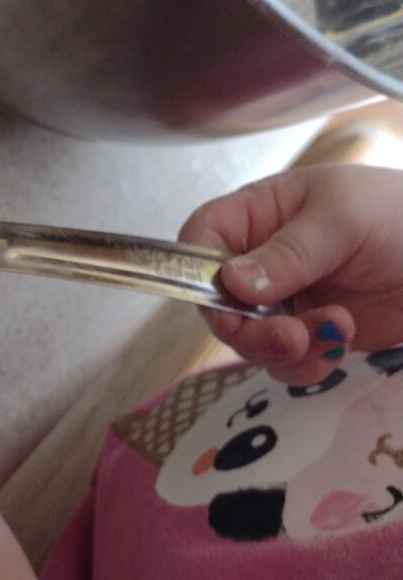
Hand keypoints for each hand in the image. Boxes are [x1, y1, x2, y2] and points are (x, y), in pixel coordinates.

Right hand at [179, 164, 402, 384]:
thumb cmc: (399, 216)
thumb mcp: (343, 220)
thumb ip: (288, 252)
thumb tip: (230, 281)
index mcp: (259, 215)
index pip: (200, 239)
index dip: (197, 272)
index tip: (225, 301)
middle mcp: (261, 259)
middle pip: (217, 303)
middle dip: (247, 327)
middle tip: (289, 336)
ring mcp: (284, 300)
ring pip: (248, 340)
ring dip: (280, 350)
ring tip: (331, 333)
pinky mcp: (310, 334)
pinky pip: (284, 362)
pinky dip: (306, 364)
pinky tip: (339, 344)